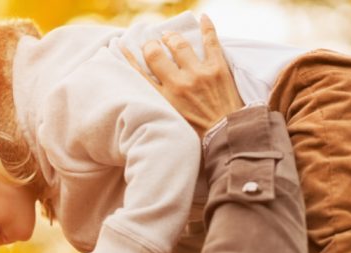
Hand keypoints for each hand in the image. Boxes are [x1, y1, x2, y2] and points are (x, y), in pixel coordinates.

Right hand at [122, 14, 244, 134]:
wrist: (227, 136)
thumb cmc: (198, 134)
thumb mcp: (171, 120)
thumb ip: (160, 103)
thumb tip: (151, 85)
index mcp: (165, 99)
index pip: (139, 73)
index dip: (129, 57)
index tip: (123, 47)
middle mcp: (178, 84)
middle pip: (155, 54)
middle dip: (151, 45)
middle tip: (153, 44)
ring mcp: (199, 74)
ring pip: (179, 44)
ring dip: (172, 37)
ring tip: (169, 36)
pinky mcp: (217, 69)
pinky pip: (211, 41)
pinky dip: (207, 28)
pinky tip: (203, 18)